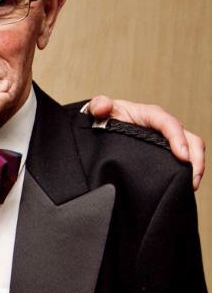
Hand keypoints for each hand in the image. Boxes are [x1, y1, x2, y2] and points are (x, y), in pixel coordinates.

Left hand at [86, 96, 204, 189]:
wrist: (102, 124)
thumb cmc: (105, 115)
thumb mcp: (98, 108)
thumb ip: (98, 105)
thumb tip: (102, 107)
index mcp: (150, 115)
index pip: (169, 124)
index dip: (178, 139)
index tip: (182, 156)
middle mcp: (164, 127)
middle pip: (189, 139)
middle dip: (195, 159)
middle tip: (192, 181)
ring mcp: (167, 140)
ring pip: (191, 150)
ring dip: (194, 168)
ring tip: (190, 186)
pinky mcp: (165, 152)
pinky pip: (181, 160)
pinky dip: (185, 172)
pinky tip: (181, 186)